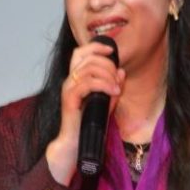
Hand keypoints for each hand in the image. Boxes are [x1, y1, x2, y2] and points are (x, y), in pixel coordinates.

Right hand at [46, 41, 124, 183]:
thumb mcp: (106, 103)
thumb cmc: (88, 124)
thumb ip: (113, 87)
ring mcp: (68, 88)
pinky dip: (104, 85)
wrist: (75, 143)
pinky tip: (113, 92)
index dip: (96, 46)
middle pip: (88, 58)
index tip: (112, 50)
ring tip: (116, 89)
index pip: (81, 52)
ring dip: (107, 76)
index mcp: (76, 78)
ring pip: (89, 68)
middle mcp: (70, 80)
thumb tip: (122, 71)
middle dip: (108, 65)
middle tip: (117, 81)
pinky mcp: (70, 98)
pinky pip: (88, 83)